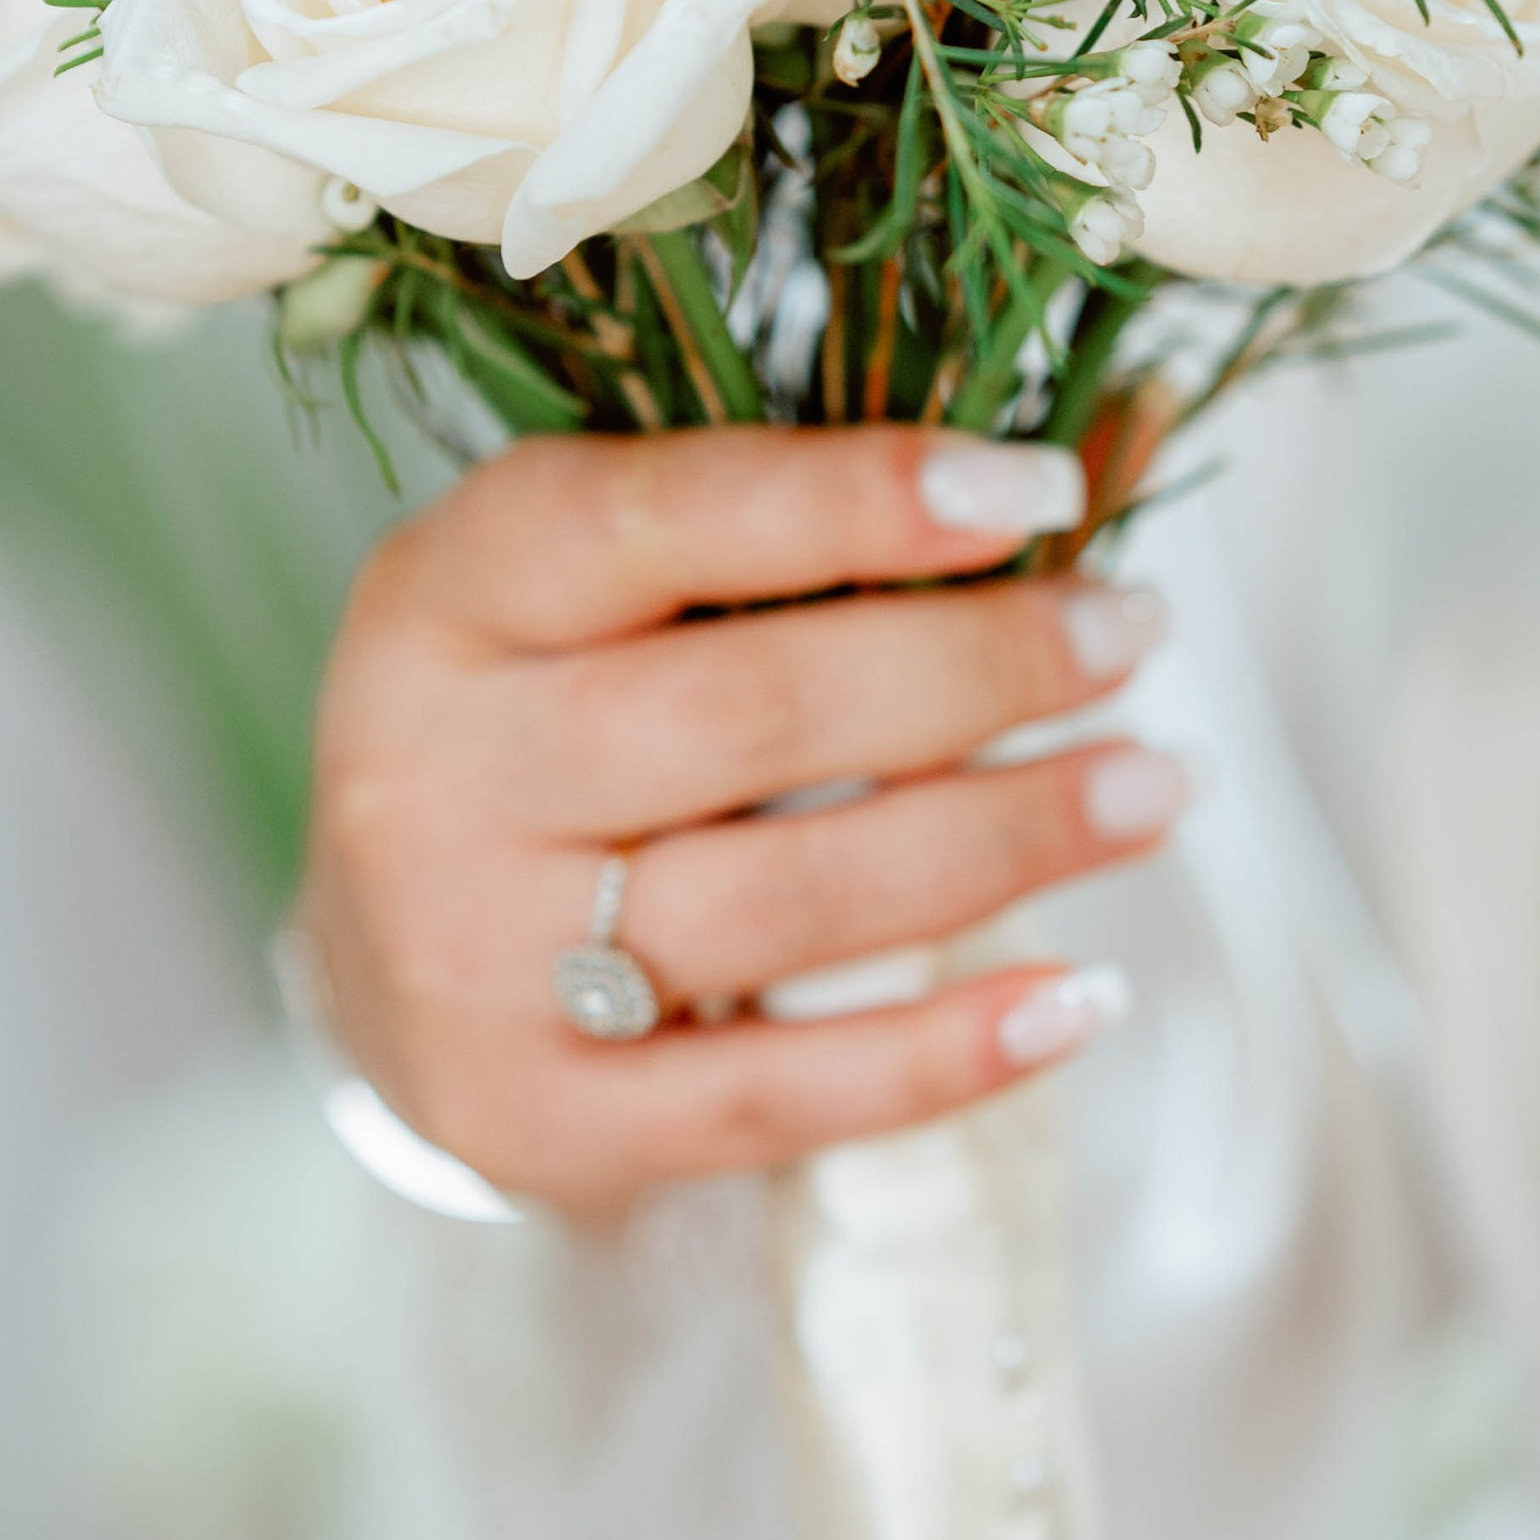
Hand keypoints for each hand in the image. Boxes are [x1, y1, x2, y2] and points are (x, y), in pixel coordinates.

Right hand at [298, 426, 1182, 1208]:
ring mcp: (473, 961)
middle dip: (976, 669)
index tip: (1038, 490)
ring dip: (1002, 842)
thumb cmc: (555, 719)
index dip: (861, 499)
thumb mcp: (635, 582)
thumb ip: (843, 508)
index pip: (666, 519)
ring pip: (783, 901)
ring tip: (1151, 790)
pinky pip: (773, 1093)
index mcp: (450, 591)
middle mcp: (431, 771)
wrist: (387, 963)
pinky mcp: (535, 1117)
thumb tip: (1130, 423)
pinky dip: (941, 1052)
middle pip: (748, 713)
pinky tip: (1079, 999)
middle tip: (1134, 636)